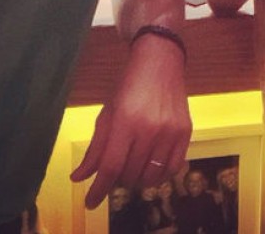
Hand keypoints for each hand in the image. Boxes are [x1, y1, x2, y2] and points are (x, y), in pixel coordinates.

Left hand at [70, 34, 190, 208]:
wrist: (160, 61)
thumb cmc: (129, 84)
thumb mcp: (108, 112)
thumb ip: (96, 147)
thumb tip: (79, 177)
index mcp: (126, 120)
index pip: (111, 167)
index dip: (98, 190)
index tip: (90, 202)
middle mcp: (150, 128)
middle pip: (130, 174)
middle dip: (117, 179)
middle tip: (115, 170)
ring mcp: (170, 131)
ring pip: (151, 176)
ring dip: (137, 179)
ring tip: (132, 167)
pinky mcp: (185, 132)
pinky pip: (173, 169)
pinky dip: (160, 175)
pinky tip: (151, 167)